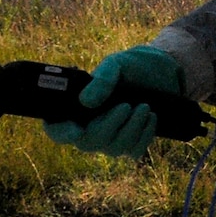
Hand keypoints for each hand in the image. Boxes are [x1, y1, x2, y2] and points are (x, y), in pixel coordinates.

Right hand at [43, 45, 183, 157]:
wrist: (160, 73)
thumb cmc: (130, 68)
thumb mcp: (117, 65)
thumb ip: (102, 78)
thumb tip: (86, 102)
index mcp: (75, 108)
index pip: (56, 128)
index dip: (61, 132)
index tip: (77, 130)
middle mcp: (88, 128)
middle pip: (88, 142)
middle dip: (110, 125)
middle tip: (127, 105)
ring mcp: (109, 140)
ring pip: (114, 148)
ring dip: (132, 127)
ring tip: (145, 106)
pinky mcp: (130, 145)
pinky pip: (134, 151)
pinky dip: (145, 134)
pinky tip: (151, 117)